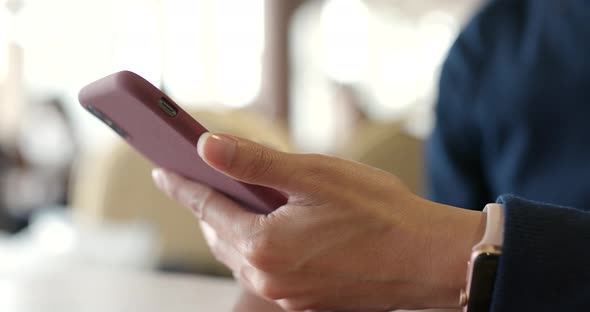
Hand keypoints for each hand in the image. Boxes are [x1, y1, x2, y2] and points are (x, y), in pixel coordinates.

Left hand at [152, 133, 484, 310]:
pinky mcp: (307, 300)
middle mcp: (269, 276)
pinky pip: (266, 270)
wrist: (429, 258)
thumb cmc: (378, 212)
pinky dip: (259, 246)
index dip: (182, 185)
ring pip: (242, 256)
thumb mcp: (313, 176)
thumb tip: (207, 146)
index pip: (208, 208)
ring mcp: (288, 294)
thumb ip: (254, 163)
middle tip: (204, 180)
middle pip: (221, 236)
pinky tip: (276, 228)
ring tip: (240, 201)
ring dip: (235, 228)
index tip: (163, 171)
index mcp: (264, 245)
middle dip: (209, 207)